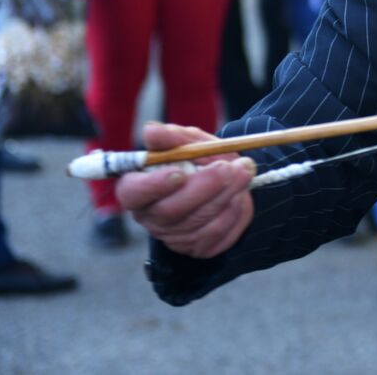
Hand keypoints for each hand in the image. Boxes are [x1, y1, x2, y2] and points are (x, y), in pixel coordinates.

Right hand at [117, 123, 255, 258]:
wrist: (231, 183)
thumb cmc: (201, 161)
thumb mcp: (191, 142)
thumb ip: (173, 137)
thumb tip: (151, 130)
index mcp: (139, 188)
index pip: (133, 193)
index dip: (154, 185)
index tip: (180, 172)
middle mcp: (151, 215)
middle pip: (170, 210)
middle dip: (203, 187)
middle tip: (227, 167)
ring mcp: (173, 235)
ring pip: (198, 220)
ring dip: (226, 193)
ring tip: (243, 171)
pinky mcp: (197, 246)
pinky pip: (217, 231)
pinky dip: (234, 209)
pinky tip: (239, 194)